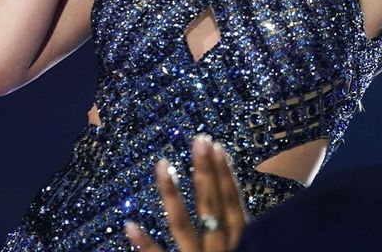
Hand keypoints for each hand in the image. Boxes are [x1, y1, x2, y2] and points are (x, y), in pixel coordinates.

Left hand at [125, 136, 247, 251]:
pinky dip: (144, 244)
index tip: (217, 146)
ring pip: (182, 225)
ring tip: (162, 163)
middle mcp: (219, 249)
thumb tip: (236, 207)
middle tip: (199, 140)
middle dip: (205, 172)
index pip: (231, 204)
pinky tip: (130, 225)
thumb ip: (240, 234)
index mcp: (240, 242)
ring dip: (171, 193)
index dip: (226, 175)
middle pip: (211, 206)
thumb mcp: (251, 250)